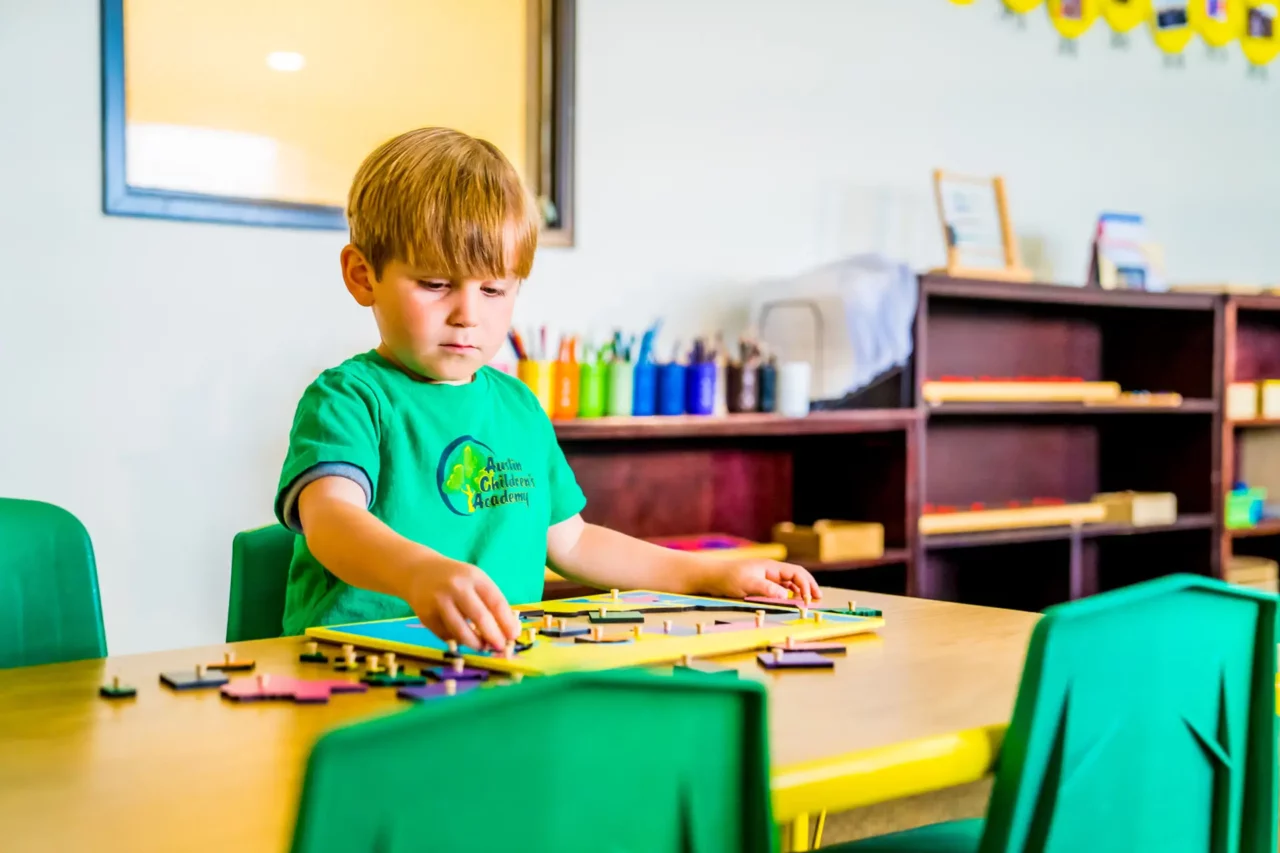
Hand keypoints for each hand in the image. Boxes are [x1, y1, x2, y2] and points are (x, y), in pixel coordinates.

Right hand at [405, 558, 520, 650]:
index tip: (514, 636)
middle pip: (480, 616)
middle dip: (493, 636)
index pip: (496, 602)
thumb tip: (508, 630)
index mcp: (475, 577)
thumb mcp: (475, 581)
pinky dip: (456, 640)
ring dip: (475, 643)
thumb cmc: (456, 579)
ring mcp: (439, 601)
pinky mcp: (426, 615)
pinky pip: (445, 634)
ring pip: (460, 630)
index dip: (507, 622)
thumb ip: (491, 601)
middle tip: (500, 647)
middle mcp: (457, 587)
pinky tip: (461, 637)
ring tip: (482, 647)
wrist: (419, 572)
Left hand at [700, 558, 821, 602]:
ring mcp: (766, 577)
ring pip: (790, 582)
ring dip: (801, 590)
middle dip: (809, 586)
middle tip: (818, 598)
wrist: (711, 576)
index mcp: (771, 567)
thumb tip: (786, 595)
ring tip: (809, 601)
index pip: (796, 573)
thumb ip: (767, 589)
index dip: (806, 586)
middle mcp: (771, 571)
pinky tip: (792, 600)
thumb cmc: (728, 578)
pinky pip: (780, 588)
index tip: (809, 601)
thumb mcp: (747, 584)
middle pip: (797, 576)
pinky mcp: (761, 584)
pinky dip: (790, 594)